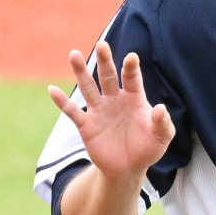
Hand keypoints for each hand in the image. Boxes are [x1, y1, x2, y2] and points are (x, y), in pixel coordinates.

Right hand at [49, 41, 175, 182]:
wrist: (128, 169)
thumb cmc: (147, 149)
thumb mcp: (161, 138)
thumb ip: (163, 123)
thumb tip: (160, 108)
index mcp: (135, 99)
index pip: (132, 79)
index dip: (131, 68)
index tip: (132, 57)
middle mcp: (115, 100)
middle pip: (109, 76)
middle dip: (105, 61)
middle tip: (102, 44)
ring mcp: (99, 111)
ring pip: (88, 87)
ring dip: (81, 72)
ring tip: (74, 54)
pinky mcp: (86, 125)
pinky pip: (72, 111)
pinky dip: (62, 101)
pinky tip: (52, 90)